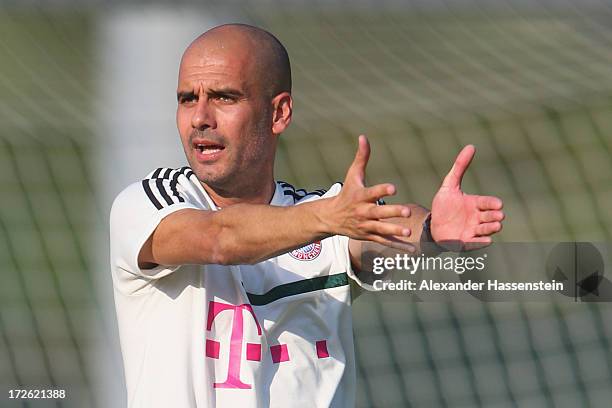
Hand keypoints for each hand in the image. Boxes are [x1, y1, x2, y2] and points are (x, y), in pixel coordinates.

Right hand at [326, 135, 414, 250]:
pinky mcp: (370, 236)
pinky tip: (412, 250)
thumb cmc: (346, 194)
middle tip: (407, 211)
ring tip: (409, 231)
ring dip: (395, 231)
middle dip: (392, 213)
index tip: (393, 187)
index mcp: (361, 196)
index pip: (372, 192)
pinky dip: (398, 247)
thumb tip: (364, 137)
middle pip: (379, 213)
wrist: (331, 218)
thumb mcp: (352, 175)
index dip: (382, 190)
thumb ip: (361, 158)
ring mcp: (367, 226)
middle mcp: (364, 212)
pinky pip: (385, 242)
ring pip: (382, 230)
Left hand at [431, 145, 503, 250]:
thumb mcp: (449, 185)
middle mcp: (477, 218)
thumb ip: (460, 167)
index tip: (498, 204)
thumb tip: (471, 146)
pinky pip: (476, 243)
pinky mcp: (466, 243)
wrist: (432, 225)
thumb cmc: (444, 205)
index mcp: (475, 204)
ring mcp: (473, 231)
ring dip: (491, 229)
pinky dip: (481, 243)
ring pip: (486, 230)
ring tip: (497, 226)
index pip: (487, 203)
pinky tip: (487, 241)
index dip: (492, 203)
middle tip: (499, 215)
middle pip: (490, 217)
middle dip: (495, 216)